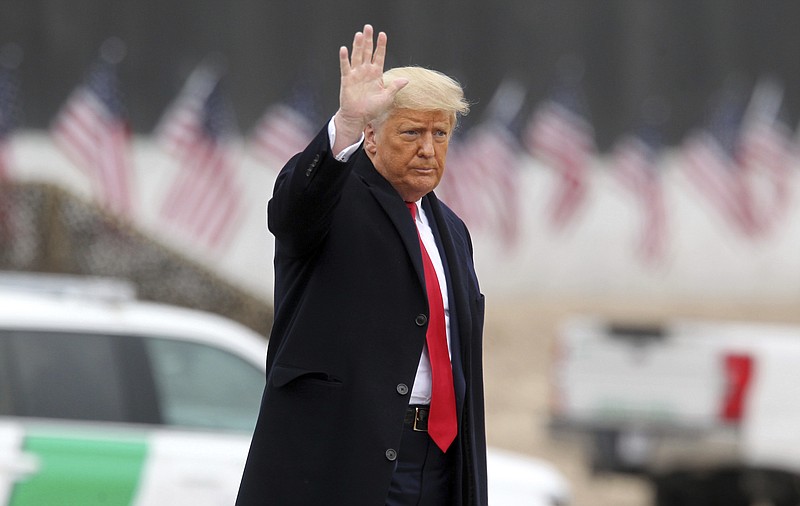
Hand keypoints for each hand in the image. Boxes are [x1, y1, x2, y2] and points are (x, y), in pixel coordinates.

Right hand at [333, 24, 407, 150]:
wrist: (359, 117)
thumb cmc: (373, 108)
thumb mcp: (387, 97)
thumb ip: (395, 87)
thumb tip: (406, 79)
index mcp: (376, 74)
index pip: (379, 56)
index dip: (381, 46)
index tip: (383, 34)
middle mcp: (366, 71)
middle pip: (367, 52)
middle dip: (368, 40)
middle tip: (368, 27)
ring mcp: (356, 74)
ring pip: (357, 56)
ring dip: (357, 45)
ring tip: (359, 34)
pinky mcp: (347, 79)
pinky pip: (345, 67)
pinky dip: (344, 58)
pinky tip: (344, 49)